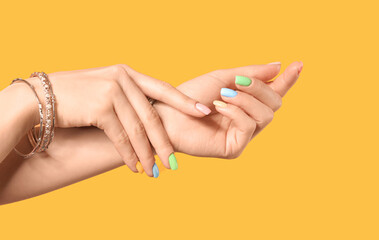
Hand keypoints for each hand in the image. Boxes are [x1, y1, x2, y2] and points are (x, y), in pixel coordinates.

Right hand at [44, 65, 208, 175]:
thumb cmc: (72, 97)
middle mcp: (122, 79)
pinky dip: (129, 155)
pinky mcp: (100, 108)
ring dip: (148, 154)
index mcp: (127, 73)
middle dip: (165, 142)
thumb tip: (149, 116)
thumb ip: (126, 96)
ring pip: (138, 130)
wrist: (38, 97)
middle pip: (153, 116)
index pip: (163, 89)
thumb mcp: (103, 88)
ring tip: (155, 171)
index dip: (185, 102)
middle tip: (175, 162)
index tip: (205, 113)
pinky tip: (135, 167)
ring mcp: (111, 91)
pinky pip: (121, 137)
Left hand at [153, 62, 301, 157]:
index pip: (274, 91)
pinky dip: (236, 111)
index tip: (299, 64)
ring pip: (266, 115)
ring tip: (224, 94)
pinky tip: (219, 106)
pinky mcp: (234, 147)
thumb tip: (279, 66)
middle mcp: (249, 119)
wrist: (166, 113)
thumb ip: (252, 74)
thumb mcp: (223, 77)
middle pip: (276, 103)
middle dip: (261, 89)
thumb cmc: (190, 96)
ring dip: (247, 100)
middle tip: (239, 81)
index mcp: (247, 103)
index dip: (288, 79)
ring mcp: (243, 135)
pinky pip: (250, 126)